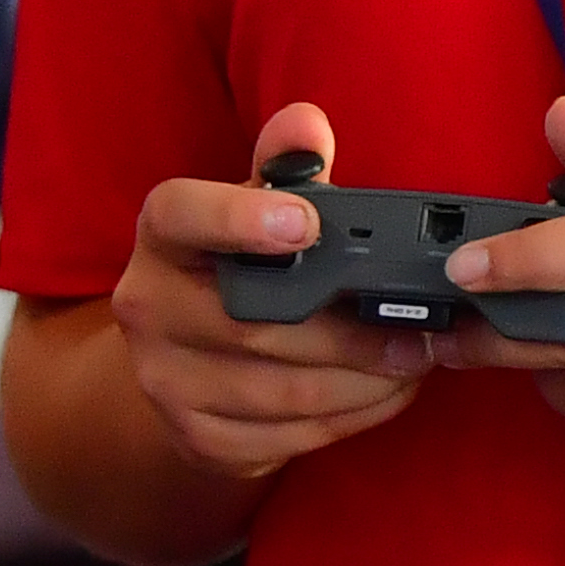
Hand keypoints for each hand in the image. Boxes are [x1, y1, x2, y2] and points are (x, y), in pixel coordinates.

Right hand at [116, 103, 441, 482]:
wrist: (181, 366)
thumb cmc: (235, 270)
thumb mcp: (254, 209)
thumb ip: (286, 167)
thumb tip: (308, 126)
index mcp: (163, 237)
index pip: (182, 215)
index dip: (239, 218)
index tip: (305, 223)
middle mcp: (148, 308)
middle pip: (253, 325)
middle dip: (348, 332)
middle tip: (416, 329)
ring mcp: (166, 383)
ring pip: (279, 391)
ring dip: (363, 382)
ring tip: (415, 360)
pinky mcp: (198, 440)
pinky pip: (287, 438)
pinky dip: (349, 419)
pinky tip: (384, 395)